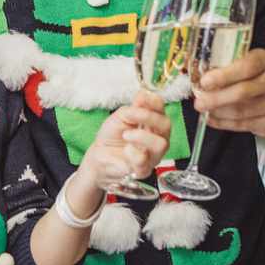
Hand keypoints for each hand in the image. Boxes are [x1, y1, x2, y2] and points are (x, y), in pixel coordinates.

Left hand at [71, 91, 174, 205]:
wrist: (99, 156)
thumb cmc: (111, 137)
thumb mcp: (120, 117)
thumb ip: (133, 108)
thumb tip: (144, 95)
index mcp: (152, 123)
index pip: (161, 109)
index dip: (154, 102)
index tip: (142, 98)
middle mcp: (157, 138)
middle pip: (166, 125)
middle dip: (149, 117)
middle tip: (131, 116)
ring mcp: (153, 154)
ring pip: (161, 144)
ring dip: (142, 136)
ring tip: (126, 135)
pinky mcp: (143, 169)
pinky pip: (145, 160)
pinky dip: (133, 153)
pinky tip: (126, 150)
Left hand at [193, 48, 264, 138]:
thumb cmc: (251, 78)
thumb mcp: (240, 65)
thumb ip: (224, 70)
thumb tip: (200, 83)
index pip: (246, 67)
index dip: (224, 76)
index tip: (205, 82)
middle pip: (243, 92)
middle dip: (216, 99)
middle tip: (199, 103)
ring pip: (242, 111)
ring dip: (218, 112)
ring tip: (205, 111)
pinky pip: (244, 125)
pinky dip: (224, 123)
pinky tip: (213, 119)